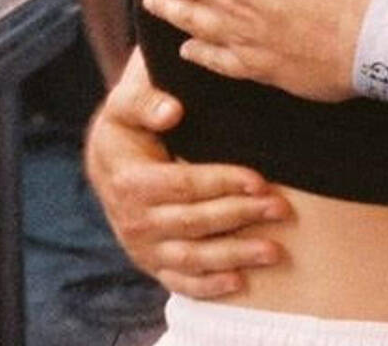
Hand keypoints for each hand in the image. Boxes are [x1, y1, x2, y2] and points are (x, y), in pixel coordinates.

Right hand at [83, 48, 290, 295]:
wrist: (106, 158)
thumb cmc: (126, 124)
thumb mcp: (127, 103)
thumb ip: (146, 101)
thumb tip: (171, 110)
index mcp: (130, 182)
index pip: (184, 186)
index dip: (223, 183)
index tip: (258, 180)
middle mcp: (134, 221)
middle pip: (195, 223)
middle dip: (241, 216)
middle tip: (281, 208)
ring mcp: (143, 247)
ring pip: (192, 258)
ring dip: (235, 255)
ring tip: (274, 250)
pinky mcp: (151, 262)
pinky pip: (180, 281)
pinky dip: (209, 286)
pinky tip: (240, 281)